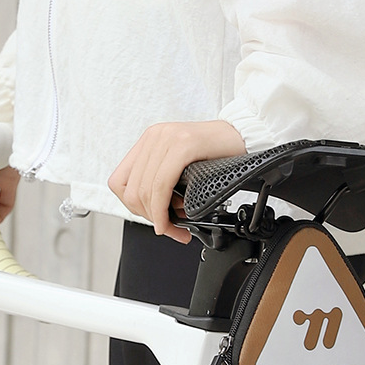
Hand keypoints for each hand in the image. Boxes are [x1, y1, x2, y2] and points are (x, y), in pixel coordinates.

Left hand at [108, 120, 245, 242]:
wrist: (245, 136)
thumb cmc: (218, 154)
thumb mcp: (182, 166)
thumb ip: (163, 181)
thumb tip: (152, 211)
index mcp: (150, 141)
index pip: (119, 182)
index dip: (132, 207)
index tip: (153, 217)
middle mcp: (154, 137)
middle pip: (130, 191)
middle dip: (149, 218)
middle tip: (168, 228)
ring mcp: (166, 139)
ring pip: (144, 191)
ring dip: (158, 218)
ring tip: (176, 227)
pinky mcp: (182, 146)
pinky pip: (161, 187)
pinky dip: (163, 210)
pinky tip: (173, 221)